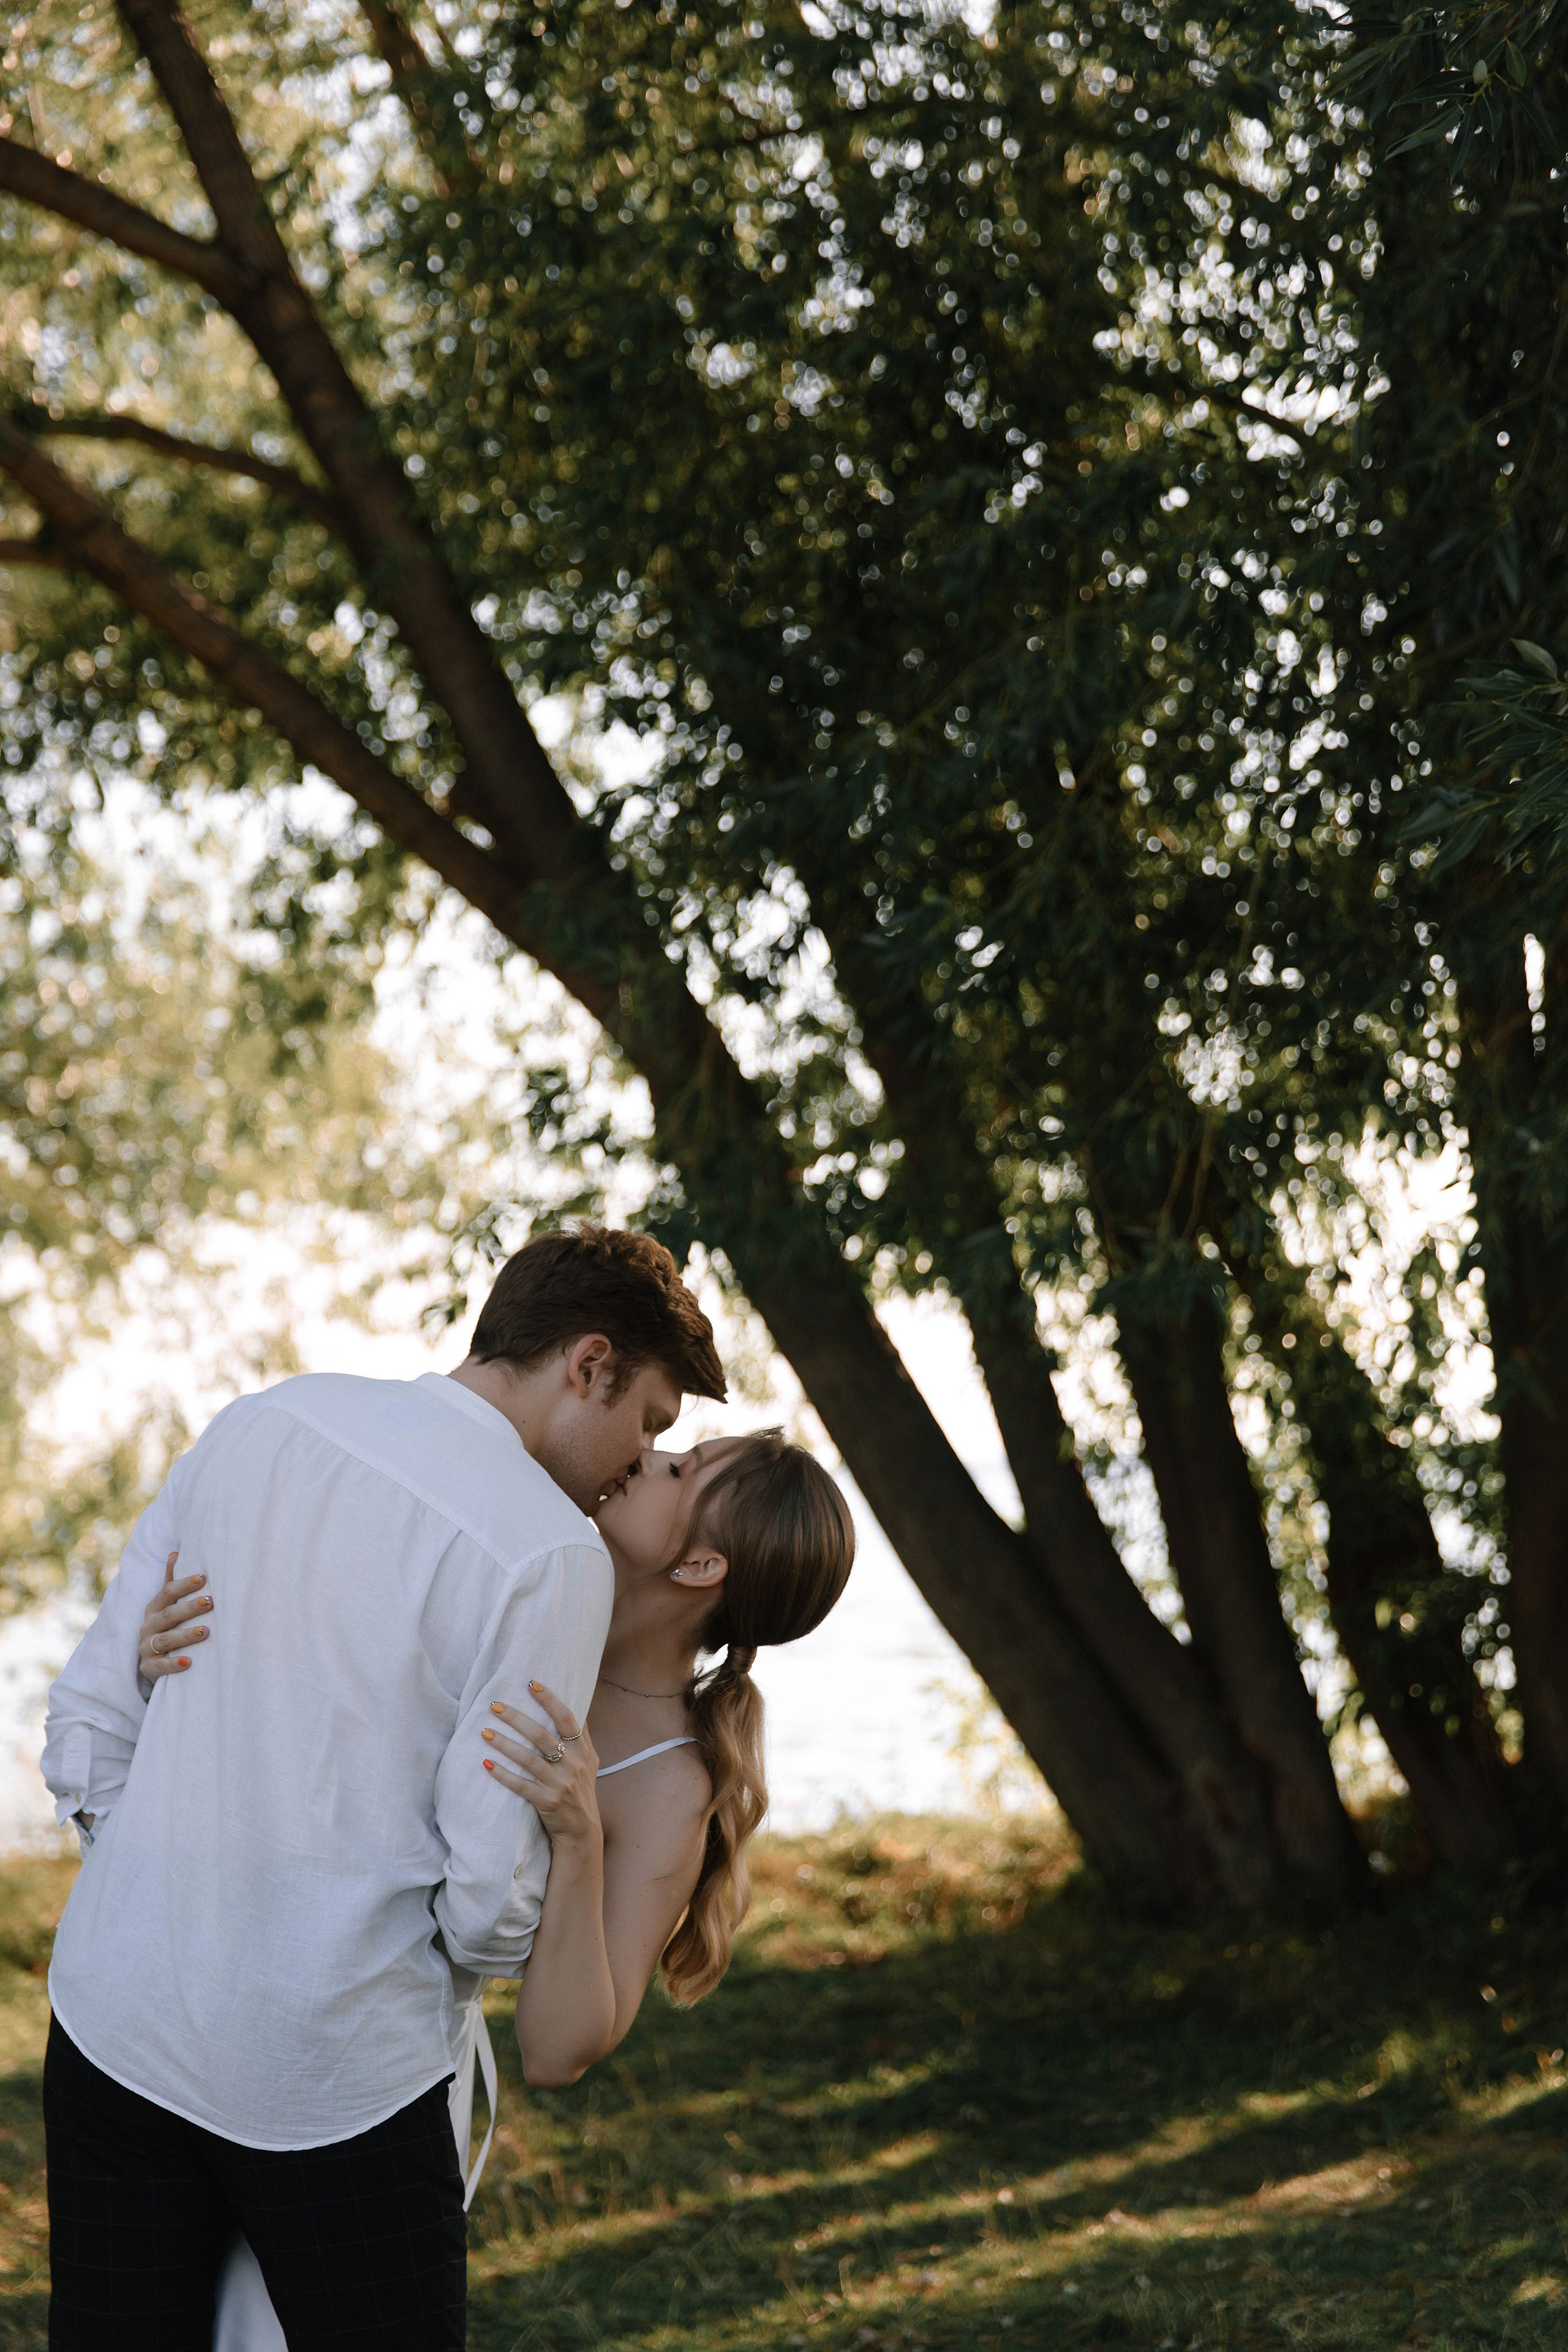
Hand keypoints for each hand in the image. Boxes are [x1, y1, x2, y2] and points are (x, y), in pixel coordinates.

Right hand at [138, 1551, 211, 1682]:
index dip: (184, 1585)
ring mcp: (146, 1648)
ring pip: (165, 1640)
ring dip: (185, 1635)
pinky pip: (160, 1667)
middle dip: (188, 1608)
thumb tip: (175, 1552)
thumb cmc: (167, 1627)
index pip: (167, 1593)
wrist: (154, 1663)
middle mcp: (148, 1626)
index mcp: (154, 1608)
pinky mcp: (148, 1668)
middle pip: (168, 1615)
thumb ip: (171, 1581)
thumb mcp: (167, 1605)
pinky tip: (189, 1662)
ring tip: (206, 1631)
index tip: (204, 1578)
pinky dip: (174, 1664)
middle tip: (210, 1602)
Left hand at [482, 1681, 600, 1851]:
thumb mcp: (589, 1762)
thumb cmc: (581, 1790)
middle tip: (495, 1706)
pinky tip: (486, 1764)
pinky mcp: (546, 1802)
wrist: (582, 1831)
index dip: (550, 1700)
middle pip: (541, 1735)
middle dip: (516, 1718)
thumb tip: (573, 1704)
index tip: (531, 1683)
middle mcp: (573, 1764)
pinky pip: (520, 1785)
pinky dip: (503, 1774)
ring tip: (484, 1732)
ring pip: (527, 1759)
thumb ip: (581, 1736)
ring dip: (504, 1744)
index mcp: (583, 1750)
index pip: (567, 1718)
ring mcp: (560, 1784)